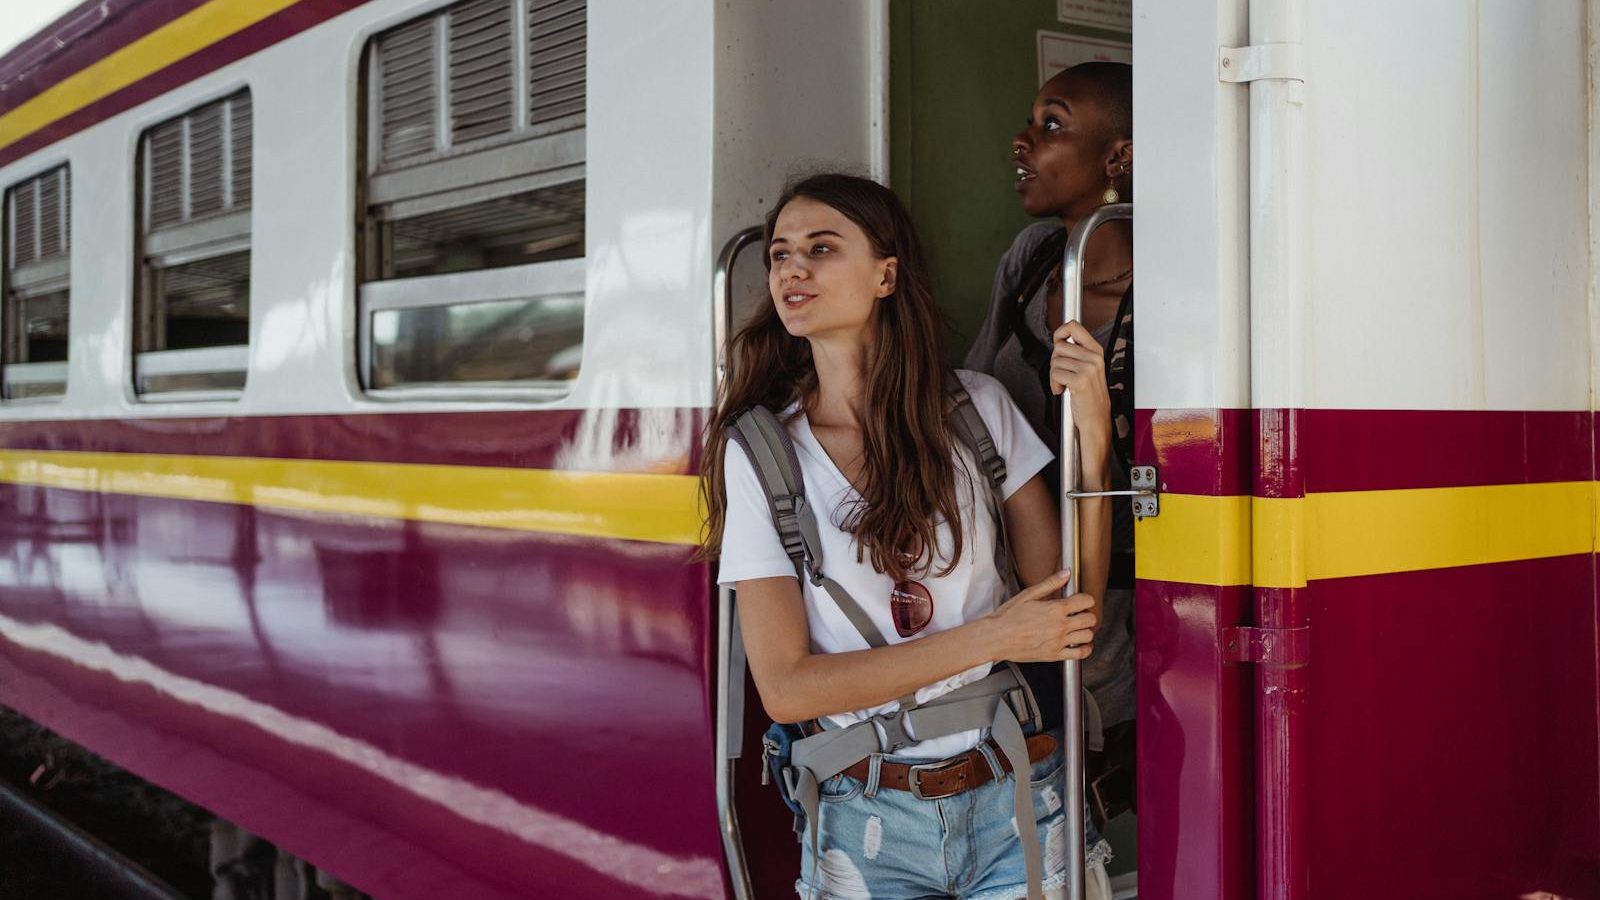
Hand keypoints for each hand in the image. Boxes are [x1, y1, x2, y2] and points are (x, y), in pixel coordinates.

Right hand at [984, 569, 1098, 661]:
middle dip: (1087, 614)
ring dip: (1086, 630)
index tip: (1081, 600)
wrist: (995, 638)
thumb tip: (1066, 573)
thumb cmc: (1007, 618)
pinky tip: (1080, 644)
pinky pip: (1080, 654)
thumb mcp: (1028, 594)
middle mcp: (1059, 626)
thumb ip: (1050, 583)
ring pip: (1088, 636)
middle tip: (1080, 613)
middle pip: (1090, 619)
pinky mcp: (1054, 655)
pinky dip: (1085, 649)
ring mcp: (1058, 642)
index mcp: (1055, 609)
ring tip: (1077, 628)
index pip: (1085, 601)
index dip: (1086, 599)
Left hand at [1050, 320, 1112, 481]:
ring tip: (1065, 384)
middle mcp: (1094, 357)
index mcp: (1096, 351)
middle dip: (1055, 361)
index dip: (1060, 331)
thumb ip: (1077, 353)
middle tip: (1063, 374)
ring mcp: (1088, 369)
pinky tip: (1062, 390)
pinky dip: (1054, 385)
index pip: (1074, 326)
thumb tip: (1059, 339)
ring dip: (1054, 375)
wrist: (1096, 420)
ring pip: (1055, 361)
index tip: (1057, 340)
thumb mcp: (1089, 369)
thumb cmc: (1090, 396)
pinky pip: (1055, 374)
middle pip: (1059, 347)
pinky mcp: (1080, 381)